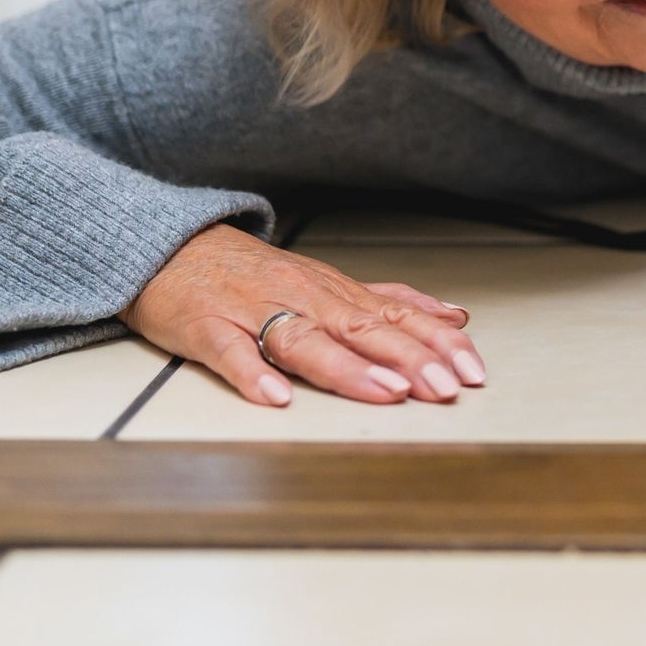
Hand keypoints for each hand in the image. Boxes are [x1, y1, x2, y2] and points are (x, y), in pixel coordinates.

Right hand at [119, 223, 485, 406]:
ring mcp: (253, 311)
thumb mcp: (330, 283)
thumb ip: (390, 302)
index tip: (473, 371)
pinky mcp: (206, 327)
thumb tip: (455, 317)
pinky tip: (276, 397)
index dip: (436, 344)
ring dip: (346, 367)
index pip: (396, 316)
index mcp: (334, 293)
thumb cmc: (254, 274)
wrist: (171, 247)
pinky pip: (229, 352)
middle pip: (361, 329)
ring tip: (383, 391)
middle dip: (407, 359)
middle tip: (445, 388)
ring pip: (305, 339)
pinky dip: (252, 373)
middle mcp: (302, 299)